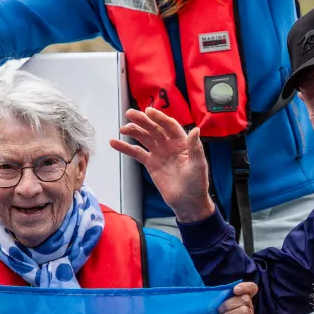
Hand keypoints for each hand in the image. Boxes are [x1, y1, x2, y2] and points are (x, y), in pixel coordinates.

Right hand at [109, 107, 215, 222]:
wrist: (187, 202)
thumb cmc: (197, 184)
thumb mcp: (198, 165)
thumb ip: (195, 148)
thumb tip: (196, 129)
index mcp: (182, 142)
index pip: (170, 126)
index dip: (159, 118)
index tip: (148, 111)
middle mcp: (170, 145)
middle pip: (154, 129)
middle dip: (142, 121)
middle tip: (130, 114)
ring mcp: (159, 153)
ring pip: (144, 138)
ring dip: (133, 131)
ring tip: (122, 128)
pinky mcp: (151, 164)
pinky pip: (137, 153)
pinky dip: (126, 148)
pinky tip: (114, 143)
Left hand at [217, 281, 257, 313]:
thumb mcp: (216, 305)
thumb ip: (220, 296)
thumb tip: (216, 289)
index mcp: (242, 298)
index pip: (251, 288)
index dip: (245, 287)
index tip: (235, 290)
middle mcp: (249, 306)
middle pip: (246, 299)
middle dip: (229, 304)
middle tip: (219, 310)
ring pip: (245, 309)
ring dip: (230, 313)